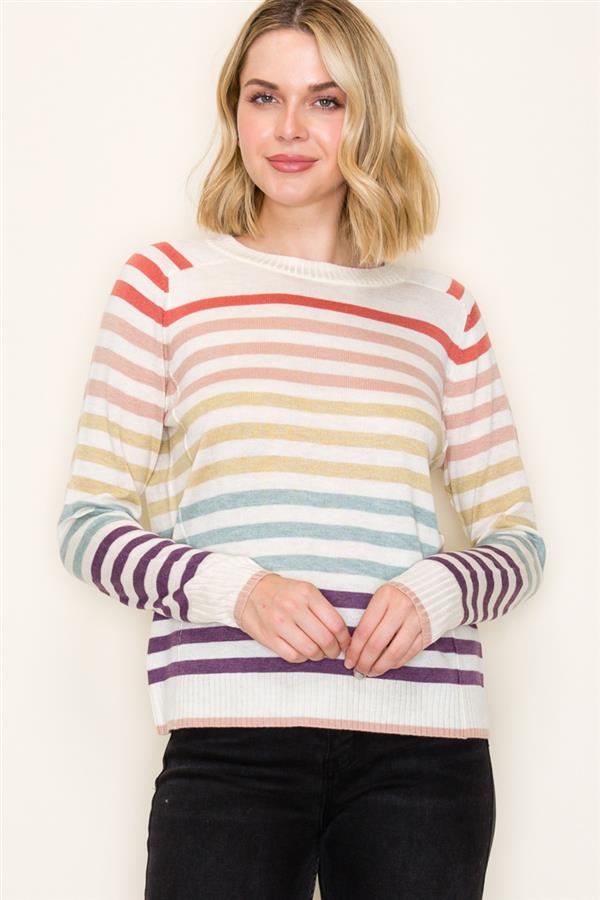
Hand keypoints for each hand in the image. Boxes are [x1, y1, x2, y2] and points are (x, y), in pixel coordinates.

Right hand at [237, 574, 351, 662]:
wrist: (250, 592)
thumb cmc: (284, 593)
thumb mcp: (305, 590)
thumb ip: (323, 609)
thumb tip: (342, 635)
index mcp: (307, 593)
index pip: (336, 623)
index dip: (344, 639)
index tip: (344, 644)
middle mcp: (294, 607)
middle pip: (325, 639)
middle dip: (334, 650)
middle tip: (333, 651)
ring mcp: (280, 623)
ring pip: (310, 650)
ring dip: (319, 656)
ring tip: (318, 652)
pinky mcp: (269, 637)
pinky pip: (293, 656)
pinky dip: (303, 658)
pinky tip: (303, 652)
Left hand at [344, 583, 423, 676]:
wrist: (433, 587)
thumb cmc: (400, 594)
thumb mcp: (383, 597)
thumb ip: (370, 617)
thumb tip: (354, 647)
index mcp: (385, 597)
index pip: (364, 630)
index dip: (354, 649)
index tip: (348, 661)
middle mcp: (401, 608)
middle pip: (377, 643)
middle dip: (364, 662)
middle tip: (358, 671)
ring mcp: (416, 621)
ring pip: (394, 652)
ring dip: (380, 667)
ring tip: (370, 672)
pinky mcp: (427, 632)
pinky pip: (409, 653)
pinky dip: (396, 663)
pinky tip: (387, 666)